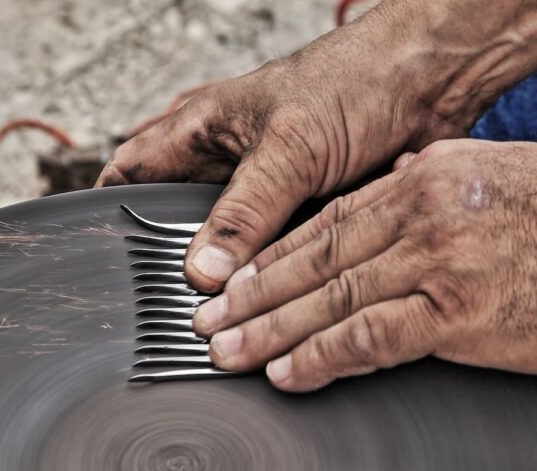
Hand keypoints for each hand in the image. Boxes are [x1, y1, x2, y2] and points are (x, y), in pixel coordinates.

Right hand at [97, 3, 481, 291]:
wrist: (431, 82)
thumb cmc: (356, 82)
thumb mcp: (289, 148)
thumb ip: (244, 212)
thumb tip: (202, 273)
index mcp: (202, 130)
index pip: (132, 174)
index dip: (111, 215)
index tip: (105, 266)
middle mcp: (229, 163)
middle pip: (178, 223)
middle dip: (174, 264)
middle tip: (171, 312)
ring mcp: (268, 191)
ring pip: (231, 248)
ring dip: (230, 281)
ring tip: (221, 324)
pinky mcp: (308, 213)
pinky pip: (279, 256)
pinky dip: (276, 279)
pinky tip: (275, 308)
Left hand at [192, 139, 536, 391]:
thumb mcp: (500, 172)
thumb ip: (439, 185)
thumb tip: (397, 192)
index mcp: (427, 179)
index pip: (329, 222)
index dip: (274, 255)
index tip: (236, 279)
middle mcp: (420, 213)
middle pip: (314, 260)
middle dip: (252, 294)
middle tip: (207, 322)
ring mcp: (435, 261)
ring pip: (329, 298)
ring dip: (270, 330)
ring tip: (228, 353)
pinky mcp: (457, 313)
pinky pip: (370, 337)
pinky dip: (321, 356)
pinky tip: (289, 372)